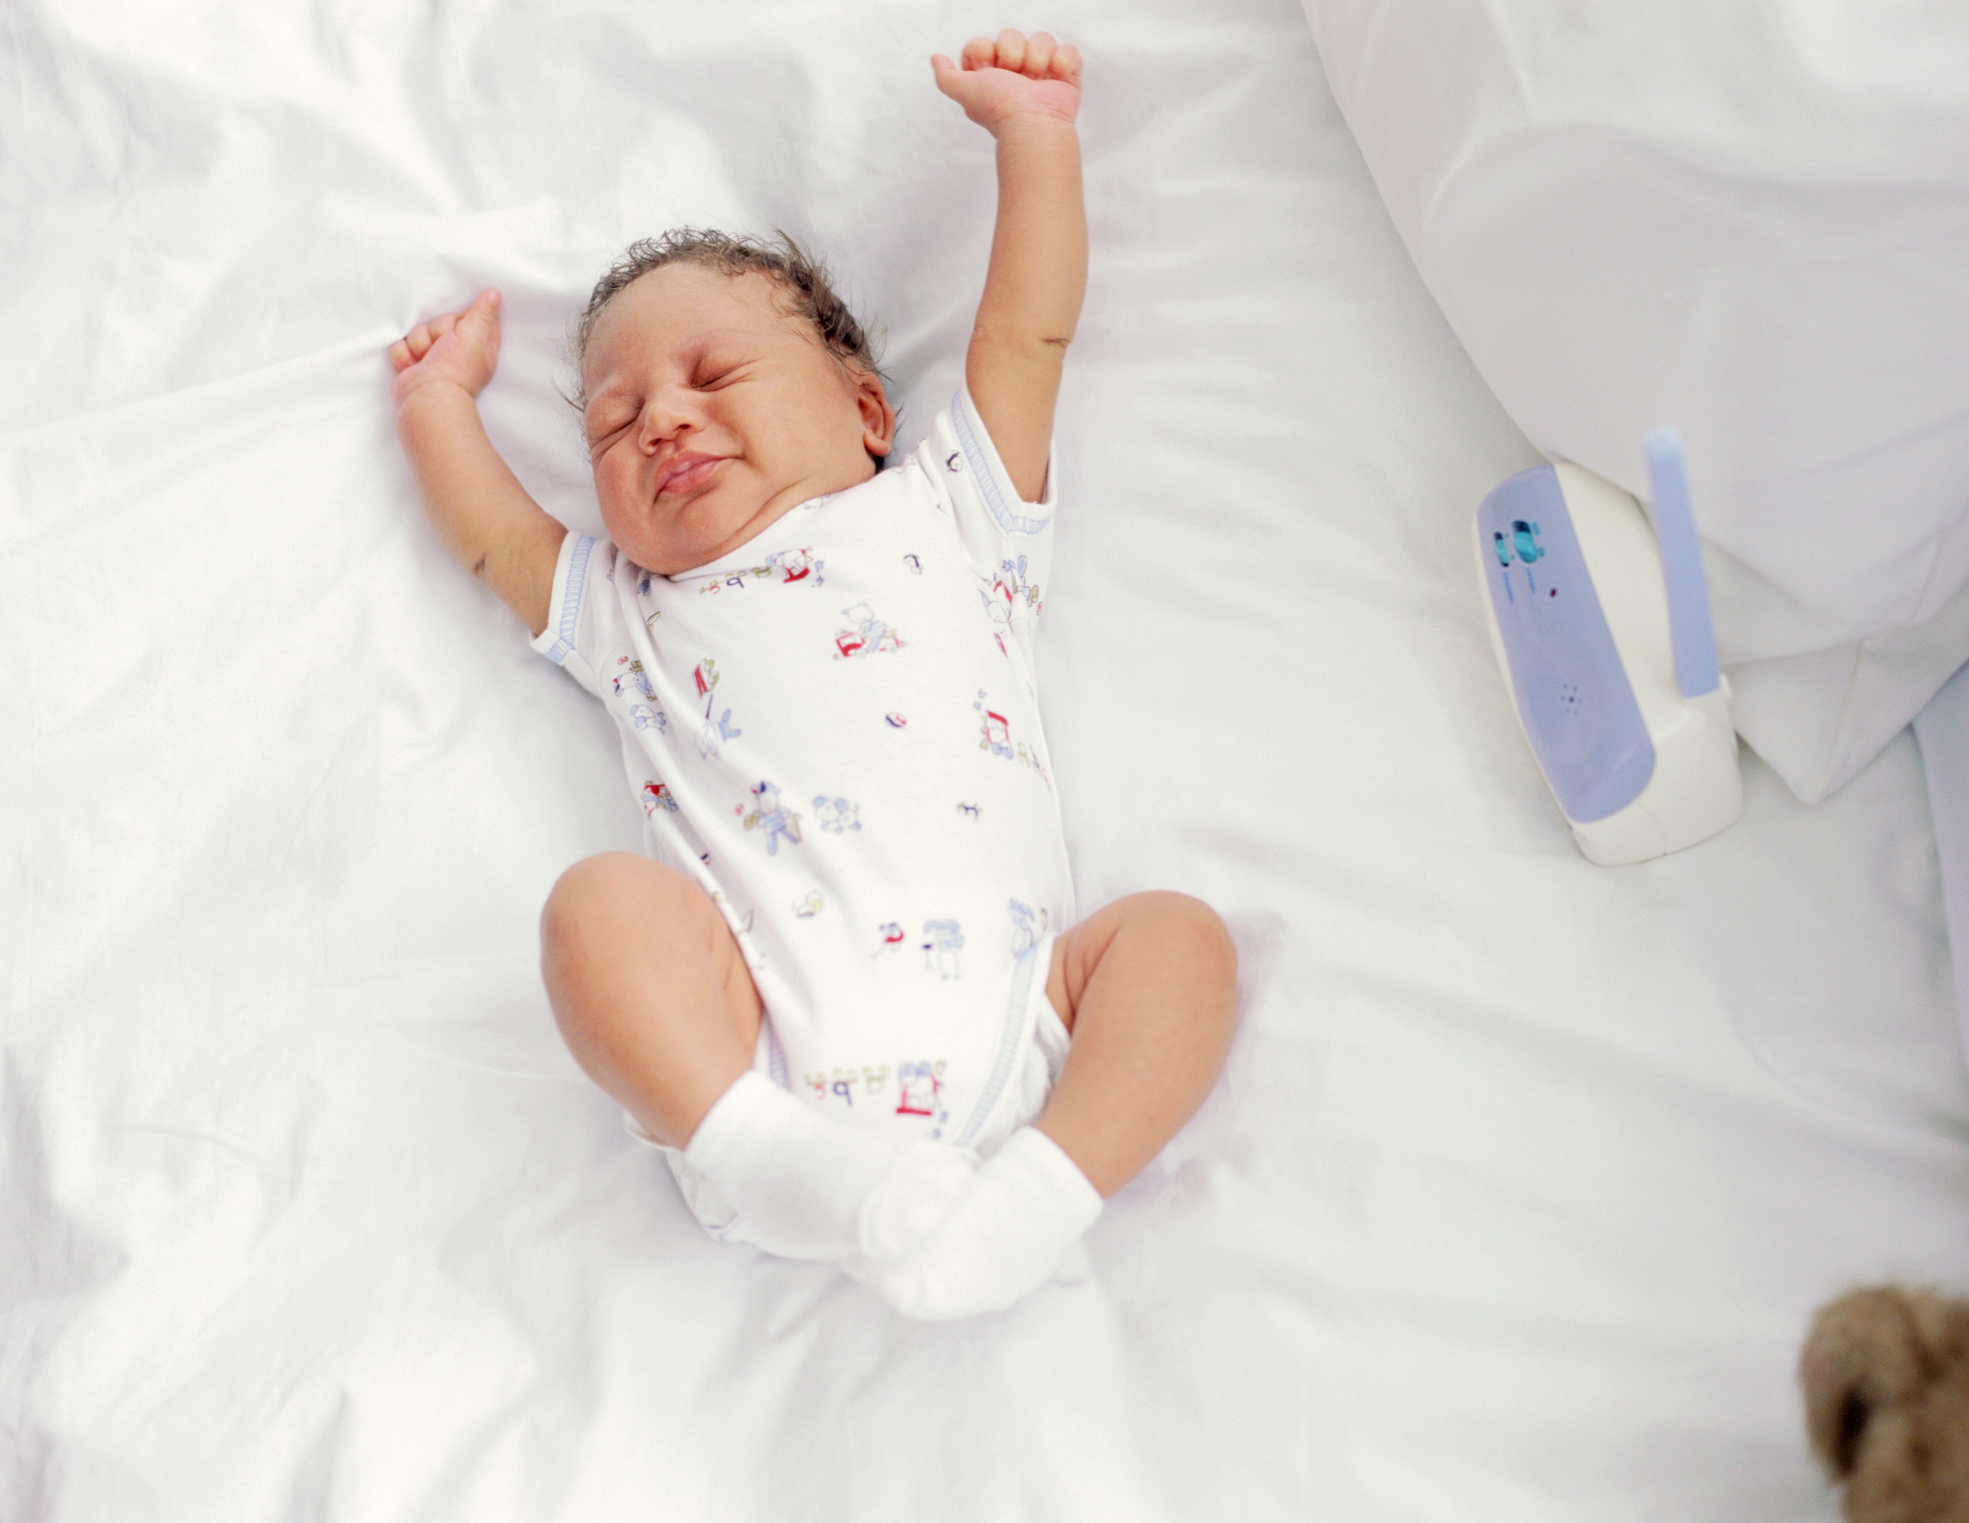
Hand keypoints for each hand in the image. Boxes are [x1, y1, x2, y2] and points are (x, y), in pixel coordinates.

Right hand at [389, 289, 502, 409]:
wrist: (426, 396)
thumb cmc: (455, 369)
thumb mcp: (475, 335)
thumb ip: (482, 313)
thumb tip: (494, 295)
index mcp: (477, 345)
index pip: (472, 317)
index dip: (465, 318)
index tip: (463, 327)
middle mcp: (455, 351)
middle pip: (441, 320)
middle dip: (437, 332)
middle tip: (442, 348)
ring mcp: (432, 357)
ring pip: (419, 331)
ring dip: (419, 344)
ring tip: (426, 361)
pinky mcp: (411, 363)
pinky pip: (401, 345)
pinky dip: (404, 356)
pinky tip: (412, 367)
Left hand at [931, 30, 1080, 134]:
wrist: (1032, 122)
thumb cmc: (1000, 108)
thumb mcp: (964, 90)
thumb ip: (946, 76)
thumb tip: (936, 58)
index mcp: (990, 74)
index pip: (983, 42)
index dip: (985, 50)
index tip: (988, 67)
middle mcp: (1015, 71)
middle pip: (1012, 35)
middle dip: (1012, 52)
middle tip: (1015, 76)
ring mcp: (1043, 72)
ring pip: (1041, 38)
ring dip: (1037, 57)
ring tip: (1035, 80)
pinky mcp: (1066, 74)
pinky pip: (1067, 50)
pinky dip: (1063, 61)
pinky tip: (1055, 77)